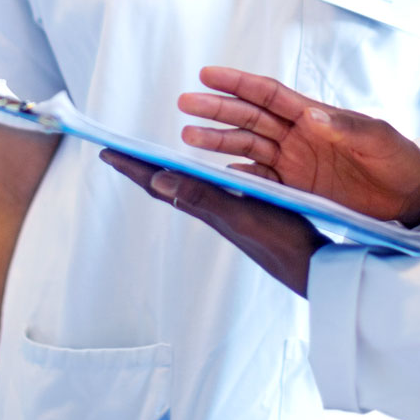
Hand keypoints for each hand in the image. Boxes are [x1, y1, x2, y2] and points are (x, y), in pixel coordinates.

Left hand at [100, 149, 326, 295]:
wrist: (313, 268)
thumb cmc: (281, 242)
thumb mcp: (241, 214)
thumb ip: (202, 196)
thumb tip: (157, 179)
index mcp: (205, 206)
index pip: (158, 183)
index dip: (132, 167)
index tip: (105, 151)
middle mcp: (210, 210)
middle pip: (166, 185)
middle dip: (140, 167)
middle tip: (116, 152)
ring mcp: (226, 213)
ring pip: (185, 188)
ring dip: (164, 171)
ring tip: (147, 160)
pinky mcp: (243, 214)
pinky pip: (207, 191)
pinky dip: (194, 177)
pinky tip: (199, 176)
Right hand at [178, 66, 419, 226]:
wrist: (410, 193)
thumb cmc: (397, 156)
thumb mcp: (376, 137)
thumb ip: (344, 126)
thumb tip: (312, 116)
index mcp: (312, 115)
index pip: (267, 94)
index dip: (237, 83)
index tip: (208, 74)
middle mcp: (297, 135)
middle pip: (248, 118)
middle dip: (217, 110)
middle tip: (185, 104)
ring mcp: (294, 161)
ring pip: (247, 147)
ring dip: (218, 141)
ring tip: (187, 136)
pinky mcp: (296, 188)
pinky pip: (259, 179)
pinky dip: (237, 175)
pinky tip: (216, 174)